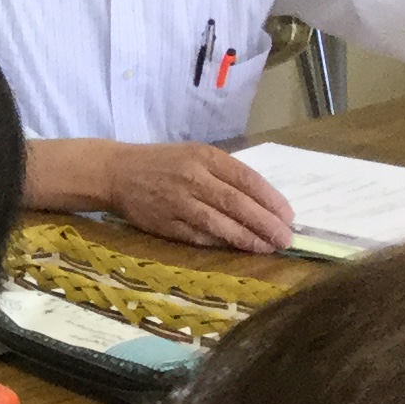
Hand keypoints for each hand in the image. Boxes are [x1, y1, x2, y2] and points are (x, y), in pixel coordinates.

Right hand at [104, 142, 295, 252]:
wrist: (116, 172)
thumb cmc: (162, 162)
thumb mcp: (195, 155)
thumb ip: (225, 174)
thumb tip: (264, 203)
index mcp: (204, 157)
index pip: (246, 179)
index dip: (271, 200)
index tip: (289, 217)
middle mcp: (193, 177)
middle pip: (237, 203)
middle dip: (266, 223)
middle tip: (285, 239)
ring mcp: (178, 202)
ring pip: (220, 223)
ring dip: (248, 238)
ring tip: (268, 247)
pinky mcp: (166, 223)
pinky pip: (200, 237)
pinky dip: (222, 243)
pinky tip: (238, 248)